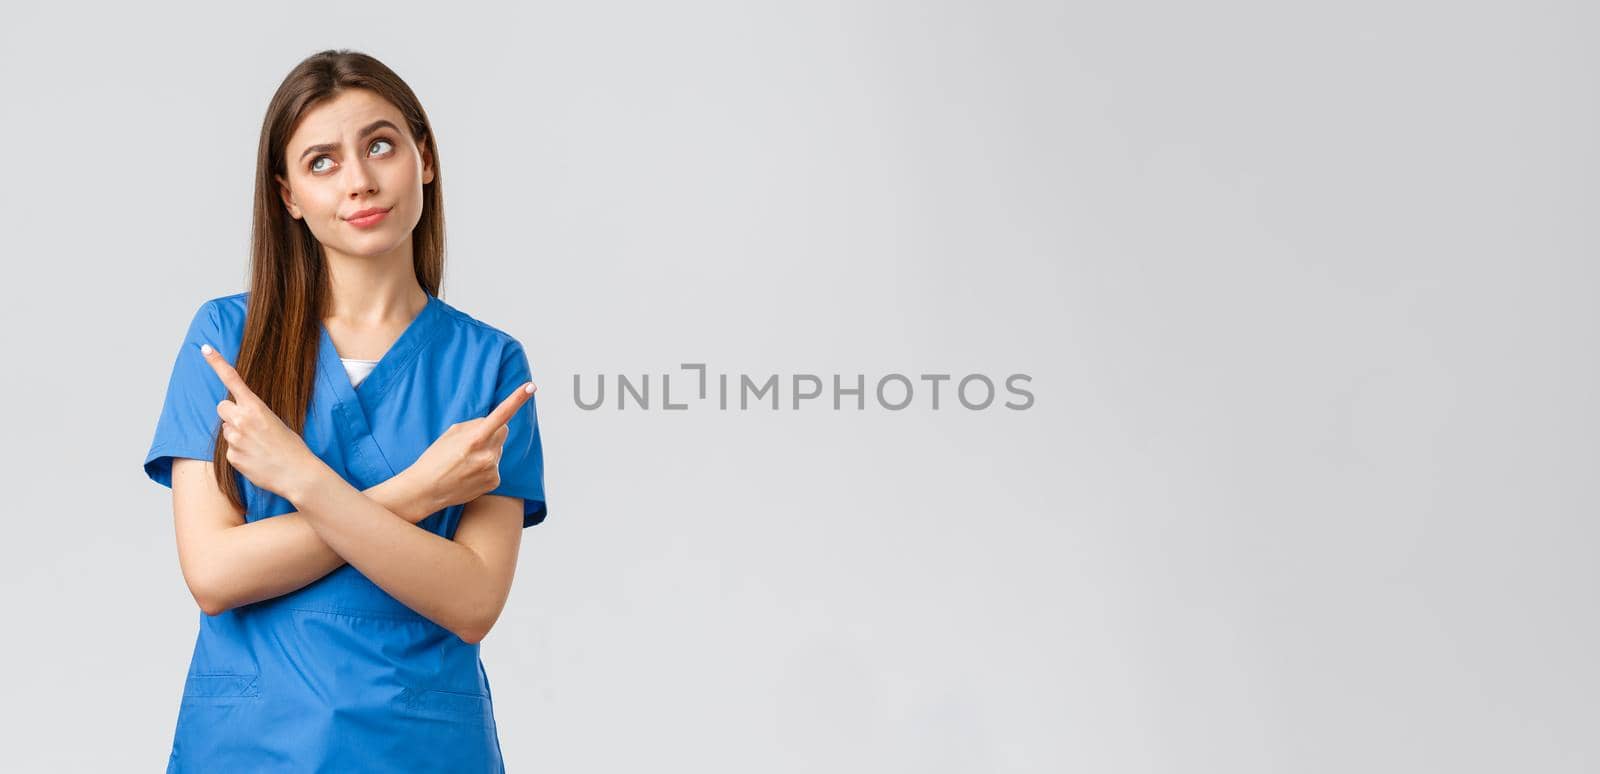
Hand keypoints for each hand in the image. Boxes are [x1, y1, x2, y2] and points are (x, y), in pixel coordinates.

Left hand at [200, 342, 324, 500]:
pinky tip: (255, 458)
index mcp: (256, 408)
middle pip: (222, 407)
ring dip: (236, 434)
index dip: (217, 363)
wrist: (297, 474)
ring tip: (257, 446)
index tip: (205, 349)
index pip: (233, 380)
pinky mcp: (231, 457)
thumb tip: (233, 419)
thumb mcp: (276, 422)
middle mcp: (241, 421)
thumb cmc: (291, 447)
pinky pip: (229, 449)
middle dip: (230, 413)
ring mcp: (234, 440)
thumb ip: (253, 415)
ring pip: (225, 429)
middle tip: (247, 424)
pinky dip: (240, 452)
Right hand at [407, 380, 536, 511]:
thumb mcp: (451, 434)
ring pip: (498, 449)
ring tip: (465, 462)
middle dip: (492, 431)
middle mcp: (488, 454)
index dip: (517, 399)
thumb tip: (495, 423)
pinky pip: (495, 465)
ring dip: (487, 450)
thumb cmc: (436, 458)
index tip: (531, 386)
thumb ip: (476, 425)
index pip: (501, 415)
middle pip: (503, 430)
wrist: (426, 491)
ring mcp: (492, 469)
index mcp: (475, 438)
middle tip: (471, 442)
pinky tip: (469, 473)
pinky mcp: (494, 481)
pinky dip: (485, 467)